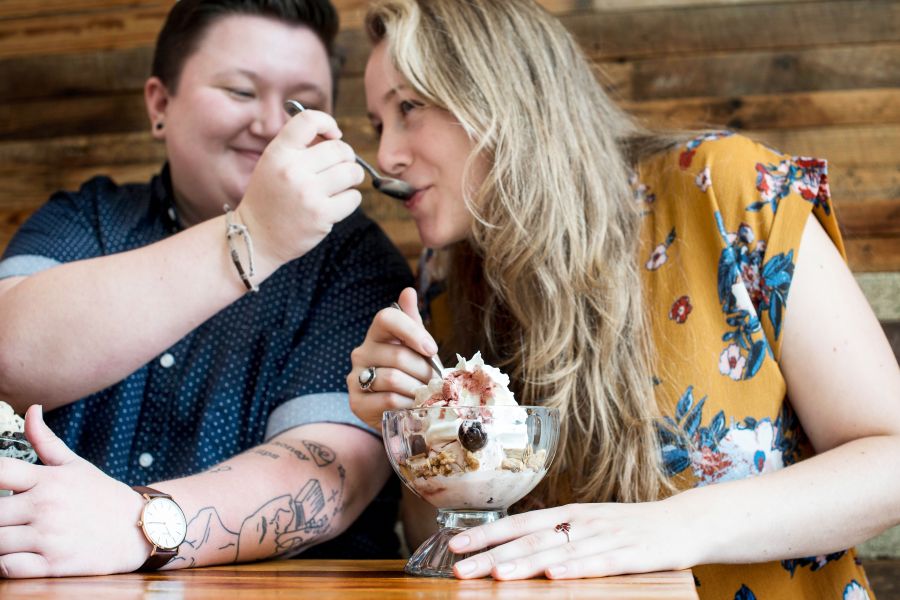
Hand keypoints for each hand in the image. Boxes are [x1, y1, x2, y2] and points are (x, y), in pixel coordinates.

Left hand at [0, 405, 148, 577]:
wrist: (139, 528)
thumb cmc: (103, 495)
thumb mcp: (76, 465)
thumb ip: (45, 440)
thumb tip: (31, 408)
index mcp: (48, 479)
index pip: (0, 472)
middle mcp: (46, 506)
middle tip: (9, 517)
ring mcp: (49, 536)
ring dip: (0, 541)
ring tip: (12, 535)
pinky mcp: (54, 564)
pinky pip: (9, 567)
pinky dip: (5, 565)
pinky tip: (15, 555)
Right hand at [237, 108, 363, 267]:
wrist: (256, 237)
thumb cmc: (269, 198)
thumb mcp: (272, 164)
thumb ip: (299, 147)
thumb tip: (335, 136)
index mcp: (278, 153)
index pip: (309, 120)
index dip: (328, 123)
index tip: (333, 135)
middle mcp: (292, 170)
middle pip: (340, 149)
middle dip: (347, 156)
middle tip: (340, 166)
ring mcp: (308, 194)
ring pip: (352, 172)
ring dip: (352, 177)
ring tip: (341, 184)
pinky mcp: (321, 215)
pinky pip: (354, 197)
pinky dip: (350, 199)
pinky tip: (337, 203)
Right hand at [347, 287, 438, 429]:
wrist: (403, 411)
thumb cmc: (413, 375)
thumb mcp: (418, 349)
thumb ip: (413, 322)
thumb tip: (408, 291)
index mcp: (377, 334)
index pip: (386, 318)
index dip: (411, 331)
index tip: (431, 349)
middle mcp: (361, 352)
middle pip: (398, 355)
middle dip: (424, 371)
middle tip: (434, 382)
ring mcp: (355, 378)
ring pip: (393, 378)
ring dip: (417, 389)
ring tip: (426, 395)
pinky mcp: (356, 403)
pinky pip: (388, 400)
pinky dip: (407, 405)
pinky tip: (413, 407)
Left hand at [447, 501, 698, 579]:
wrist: (686, 522)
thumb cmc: (631, 527)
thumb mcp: (590, 525)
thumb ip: (558, 535)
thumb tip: (516, 547)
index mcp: (570, 514)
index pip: (520, 523)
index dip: (487, 534)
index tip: (455, 545)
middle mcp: (582, 522)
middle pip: (530, 539)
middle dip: (492, 555)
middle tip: (459, 568)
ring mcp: (606, 537)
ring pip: (558, 552)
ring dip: (524, 564)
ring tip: (495, 576)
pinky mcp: (631, 555)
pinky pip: (599, 564)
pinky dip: (576, 570)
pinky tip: (554, 577)